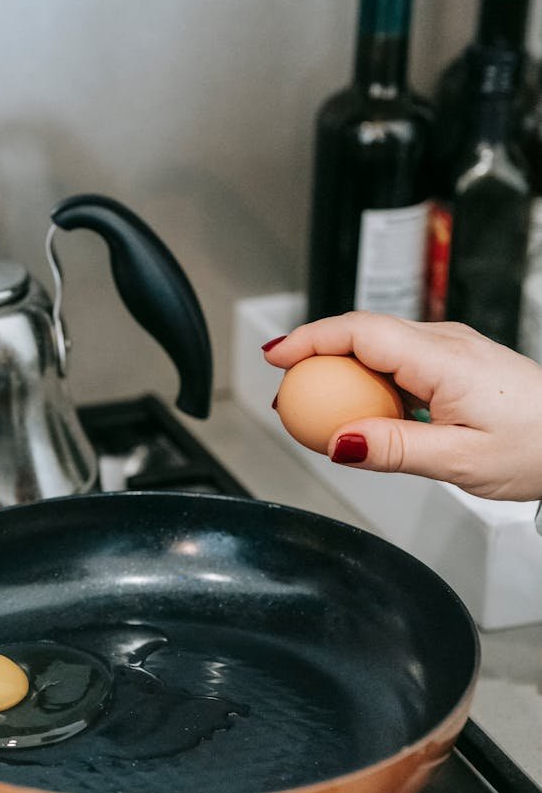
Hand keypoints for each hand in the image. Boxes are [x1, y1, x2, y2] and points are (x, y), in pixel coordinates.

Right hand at [262, 312, 541, 500]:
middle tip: (289, 396)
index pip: (360, 332)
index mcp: (444, 359)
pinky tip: (365, 410)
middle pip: (362, 334)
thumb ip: (395, 450)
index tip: (276, 356)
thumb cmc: (539, 447)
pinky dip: (369, 380)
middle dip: (315, 356)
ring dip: (342, 371)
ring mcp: (451, 348)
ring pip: (378, 346)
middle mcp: (446, 342)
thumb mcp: (461, 461)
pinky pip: (397, 360)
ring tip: (321, 411)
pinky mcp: (454, 361)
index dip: (310, 339)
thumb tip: (340, 443)